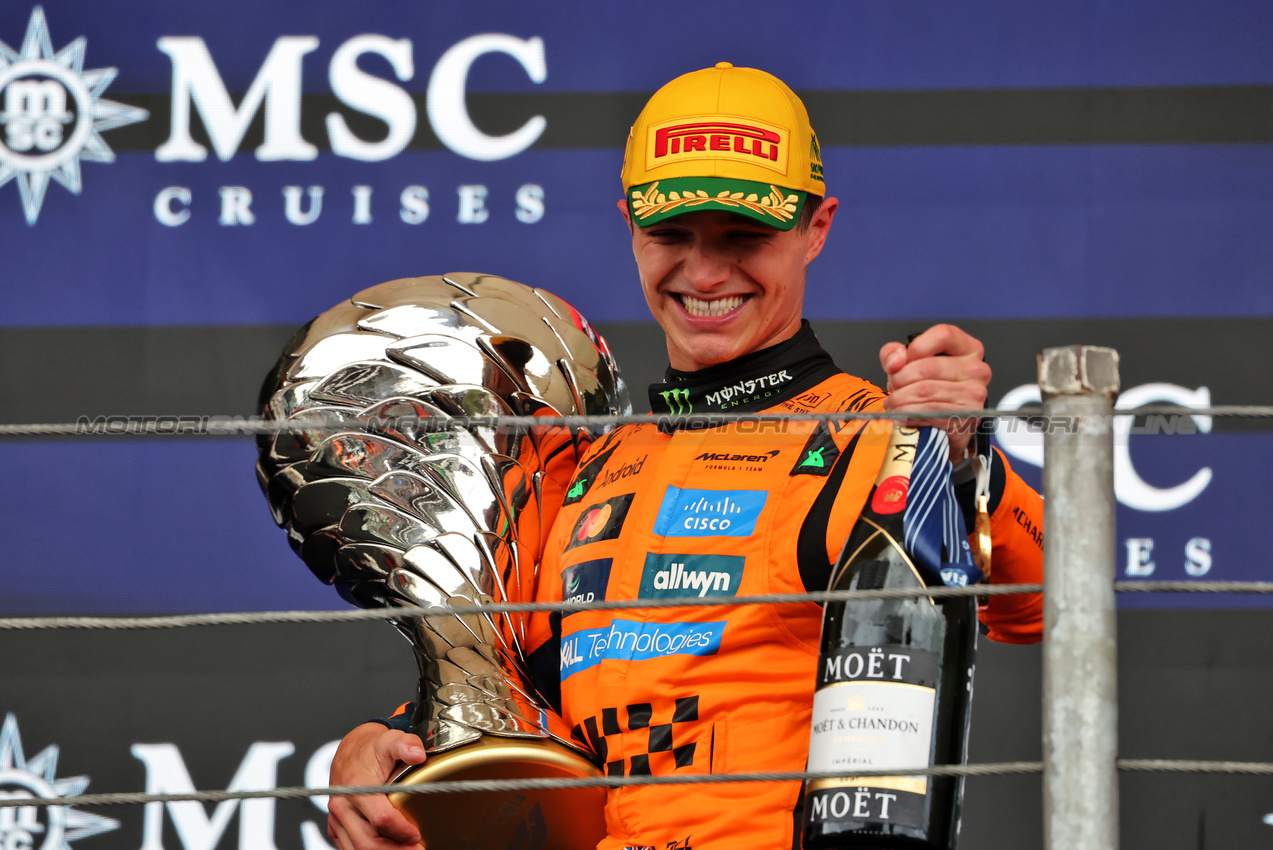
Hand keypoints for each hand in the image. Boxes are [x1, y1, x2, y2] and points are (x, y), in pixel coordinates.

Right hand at [327, 723, 426, 849]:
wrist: (352, 751)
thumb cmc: (371, 749)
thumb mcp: (391, 740)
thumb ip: (406, 744)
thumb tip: (417, 754)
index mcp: (356, 786)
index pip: (380, 818)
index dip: (401, 830)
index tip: (417, 835)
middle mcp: (342, 805)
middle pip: (367, 841)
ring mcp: (337, 818)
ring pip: (357, 848)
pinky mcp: (336, 827)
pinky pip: (350, 847)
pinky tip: (391, 847)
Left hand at [879, 324, 990, 461]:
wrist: (941, 423)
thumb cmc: (929, 389)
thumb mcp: (908, 363)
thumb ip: (894, 353)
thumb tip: (895, 361)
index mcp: (967, 348)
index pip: (943, 335)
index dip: (915, 348)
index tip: (902, 361)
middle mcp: (977, 369)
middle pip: (929, 366)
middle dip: (900, 378)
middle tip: (892, 387)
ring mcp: (975, 393)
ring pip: (926, 390)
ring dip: (901, 399)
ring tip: (894, 402)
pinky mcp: (967, 416)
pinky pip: (930, 412)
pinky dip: (909, 414)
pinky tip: (903, 414)